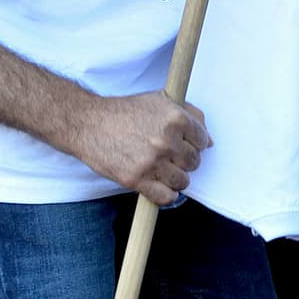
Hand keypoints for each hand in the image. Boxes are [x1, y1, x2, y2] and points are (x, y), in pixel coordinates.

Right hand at [74, 90, 211, 205]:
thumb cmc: (124, 112)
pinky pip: (166, 197)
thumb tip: (209, 141)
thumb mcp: (158, 100)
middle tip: (168, 156)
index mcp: (175, 118)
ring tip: (162, 171)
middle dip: (183, 161)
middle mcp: (166, 140)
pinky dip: (166, 195)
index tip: (183, 145)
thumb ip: (189, 114)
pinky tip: (158, 185)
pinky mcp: (137, 179)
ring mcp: (152, 161)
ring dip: (175, 178)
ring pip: (183, 181)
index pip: (202, 140)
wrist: (88, 123)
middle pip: (194, 162)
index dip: (193, 143)